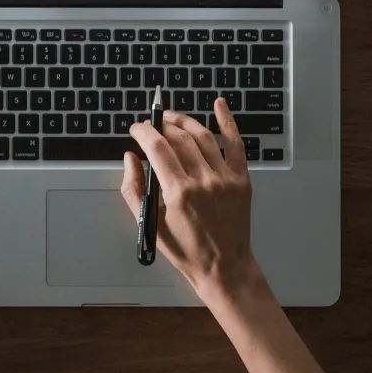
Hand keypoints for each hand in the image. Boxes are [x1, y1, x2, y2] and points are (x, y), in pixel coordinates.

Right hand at [121, 97, 263, 302]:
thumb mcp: (149, 224)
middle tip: (151, 125)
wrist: (224, 267)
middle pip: (179, 139)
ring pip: (202, 137)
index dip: (144, 132)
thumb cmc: (186, 251)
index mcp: (179, 193)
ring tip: (171, 118)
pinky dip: (228, 121)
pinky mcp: (241, 180)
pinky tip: (220, 104)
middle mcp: (204, 181)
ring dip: (184, 122)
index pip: (157, 148)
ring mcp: (225, 179)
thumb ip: (134, 188)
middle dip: (160, 126)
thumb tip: (130, 158)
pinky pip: (235, 144)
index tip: (136, 128)